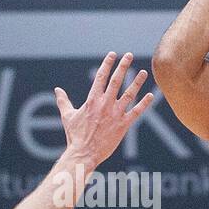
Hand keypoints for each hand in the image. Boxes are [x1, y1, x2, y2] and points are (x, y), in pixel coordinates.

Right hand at [55, 52, 154, 167]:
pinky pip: (136, 112)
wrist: (84, 153)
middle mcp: (105, 104)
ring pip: (129, 94)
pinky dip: (144, 104)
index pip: (101, 77)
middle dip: (123, 66)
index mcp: (92, 100)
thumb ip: (63, 101)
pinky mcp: (123, 125)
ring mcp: (115, 114)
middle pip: (116, 81)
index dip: (107, 64)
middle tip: (129, 55)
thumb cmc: (75, 136)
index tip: (113, 55)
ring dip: (137, 82)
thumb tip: (57, 90)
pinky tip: (151, 95)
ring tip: (144, 72)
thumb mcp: (68, 116)